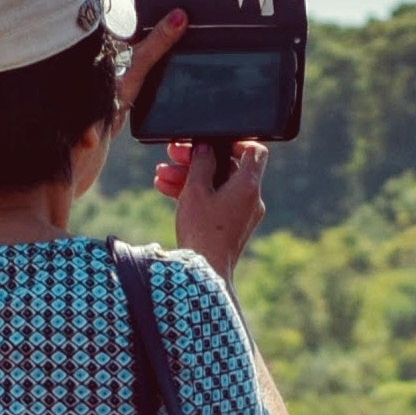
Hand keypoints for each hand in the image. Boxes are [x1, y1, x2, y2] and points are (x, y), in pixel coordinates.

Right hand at [136, 13, 268, 274]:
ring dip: (189, 177)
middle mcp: (251, 198)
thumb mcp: (195, 191)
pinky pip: (215, 202)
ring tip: (161, 175)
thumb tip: (206, 147)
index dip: (235, 140)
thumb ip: (201, 163)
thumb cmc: (202, 231)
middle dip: (199, 158)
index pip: (254, 150)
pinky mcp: (231, 226)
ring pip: (217, 185)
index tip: (213, 139)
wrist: (206, 274)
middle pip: (228, 167)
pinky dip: (195, 194)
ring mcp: (242, 214)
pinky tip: (166, 189)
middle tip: (174, 152)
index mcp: (248, 186)